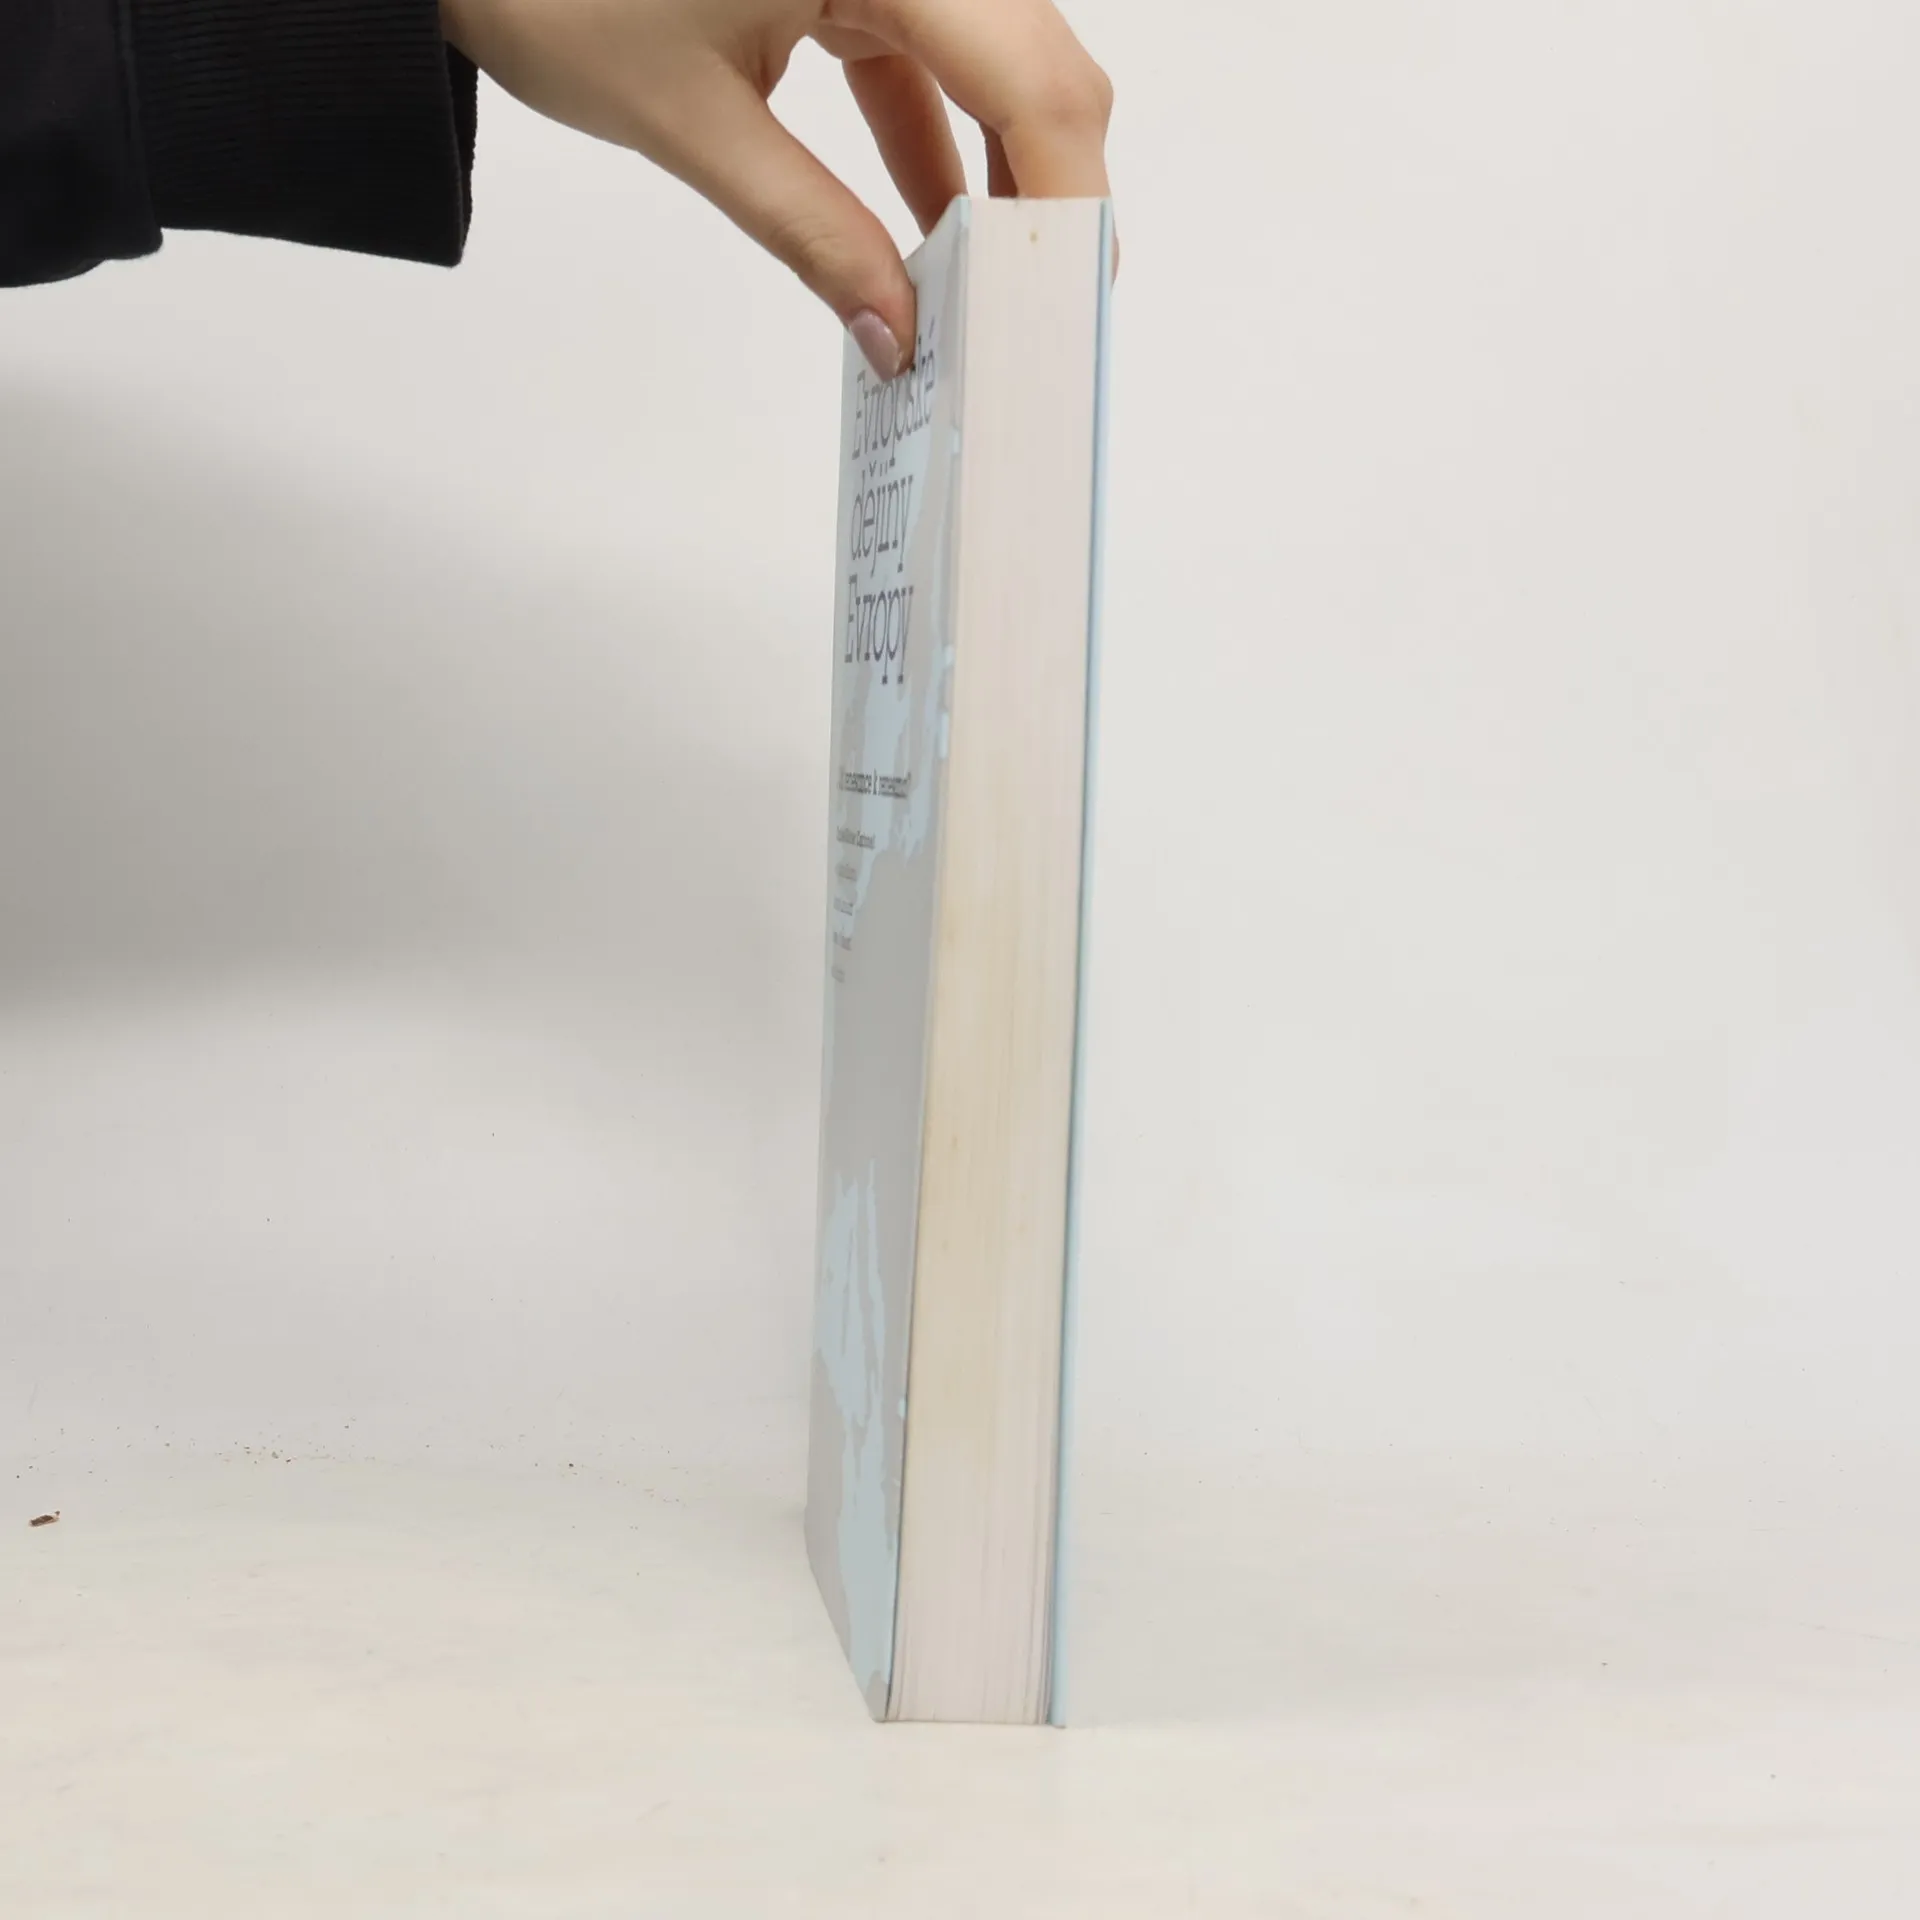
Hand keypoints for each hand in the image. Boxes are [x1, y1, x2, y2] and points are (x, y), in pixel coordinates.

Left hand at [439, 0, 1112, 376]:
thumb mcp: (692, 127)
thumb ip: (814, 234)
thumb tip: (898, 335)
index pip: (1031, 74)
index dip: (1067, 193)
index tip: (1068, 296)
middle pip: (1038, 57)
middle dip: (1046, 187)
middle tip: (1037, 305)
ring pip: (997, 52)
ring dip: (997, 165)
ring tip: (987, 282)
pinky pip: (927, 42)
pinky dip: (934, 129)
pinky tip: (931, 225)